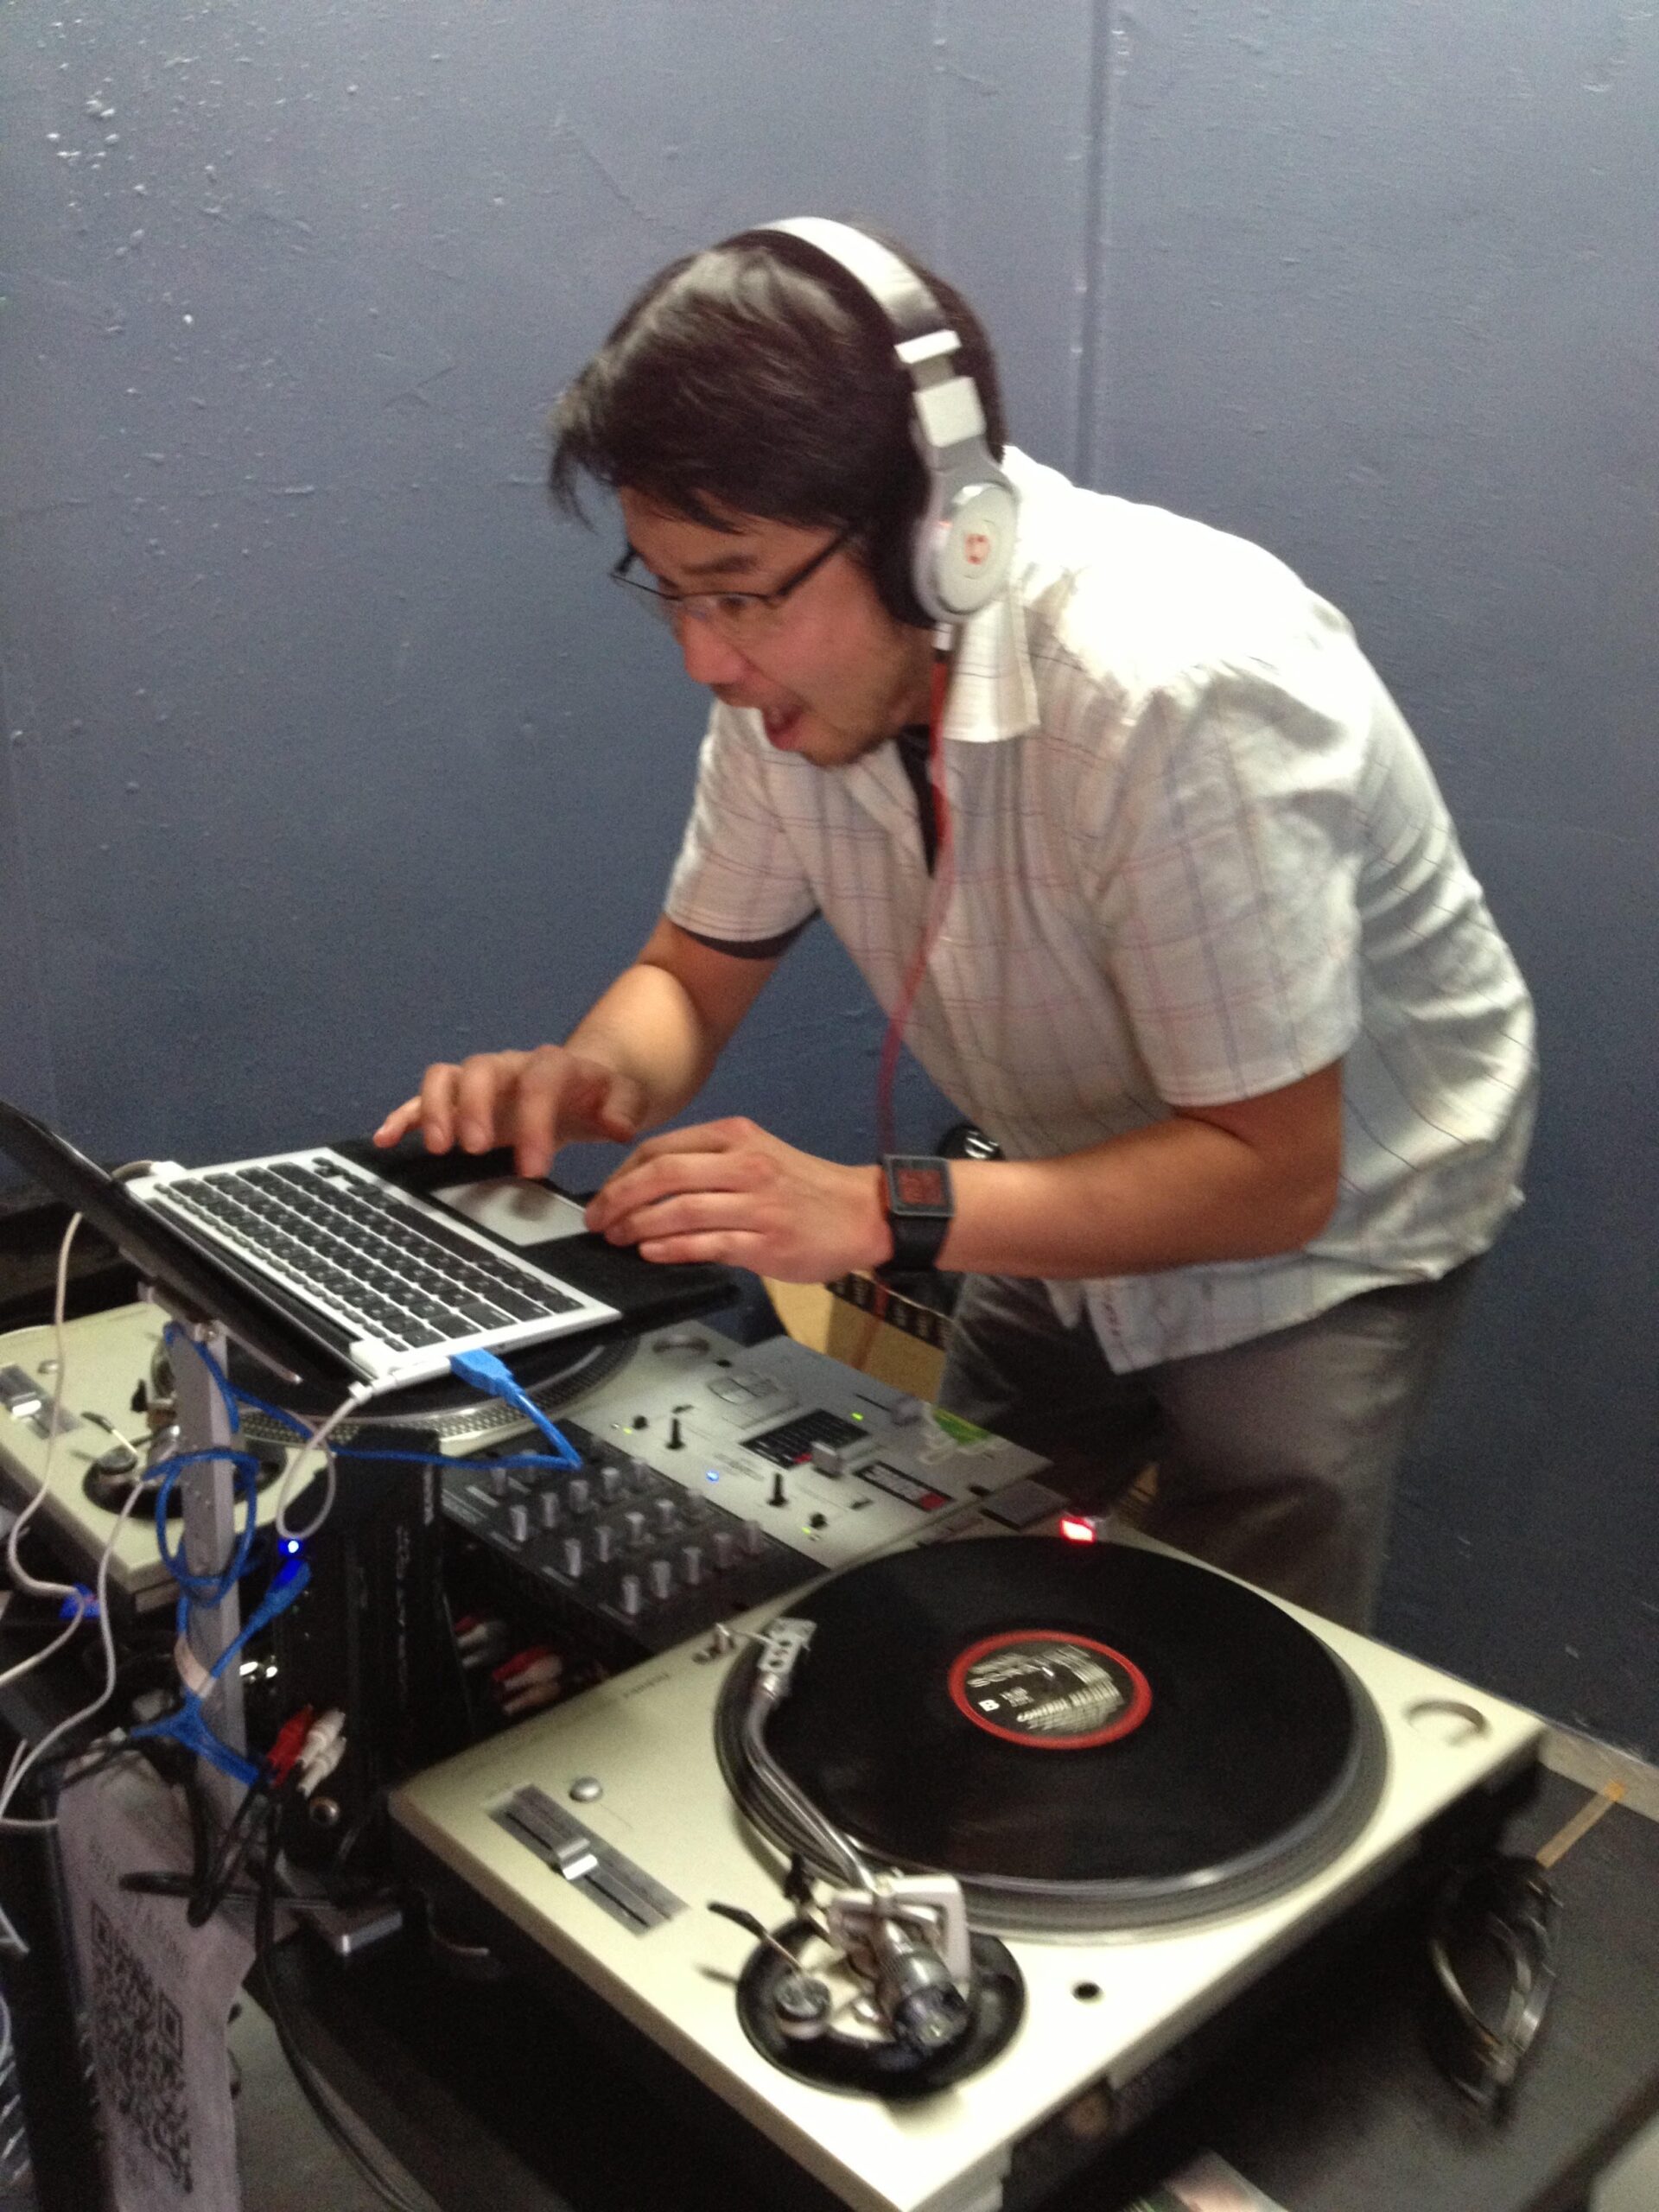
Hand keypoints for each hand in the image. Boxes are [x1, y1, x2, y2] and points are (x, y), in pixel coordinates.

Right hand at [373, 1047, 645, 1179]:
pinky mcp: (461, 1099)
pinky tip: (385, 1138)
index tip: (534, 1168)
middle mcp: (510, 1066)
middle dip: (472, 1108)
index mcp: (553, 1066)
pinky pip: (425, 1097)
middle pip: (480, 1069)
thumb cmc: (602, 1094)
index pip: (539, 1082)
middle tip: (473, 1150)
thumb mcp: (626, 1099)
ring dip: (434, 1109)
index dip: (534, 1122)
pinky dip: (403, 1114)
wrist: (586, 1082)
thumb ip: (625, 1108)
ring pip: (446, 1077)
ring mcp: (481, 1081)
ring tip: (435, 1147)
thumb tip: (617, 1125)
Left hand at [585, 1118, 890, 1282]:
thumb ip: (707, 1164)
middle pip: (662, 1176)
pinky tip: (652, 1254)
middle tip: (598, 1221)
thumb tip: (648, 1186)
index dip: (622, 1174)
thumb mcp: (757, 1154)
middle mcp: (744, 1165)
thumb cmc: (805, 1187)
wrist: (863, 1212)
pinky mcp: (765, 1242)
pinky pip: (706, 1244)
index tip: (604, 1195)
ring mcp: (755, 1204)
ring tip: (619, 1239)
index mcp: (736, 1136)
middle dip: (618, 1200)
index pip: (661, 1148)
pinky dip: (671, 1249)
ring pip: (679, 1211)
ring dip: (638, 1227)